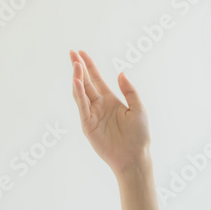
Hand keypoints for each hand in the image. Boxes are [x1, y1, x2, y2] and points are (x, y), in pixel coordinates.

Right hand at [69, 49, 149, 174]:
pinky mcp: (87, 126)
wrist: (134, 156)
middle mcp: (99, 106)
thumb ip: (129, 91)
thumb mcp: (138, 108)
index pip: (96, 79)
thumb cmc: (139, 135)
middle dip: (78, 68)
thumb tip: (121, 73)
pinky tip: (76, 82)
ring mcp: (92, 115)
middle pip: (86, 83)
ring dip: (78, 79)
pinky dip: (78, 94)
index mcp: (111, 100)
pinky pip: (82, 107)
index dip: (89, 66)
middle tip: (71, 53)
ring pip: (81, 93)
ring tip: (76, 65)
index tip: (81, 53)